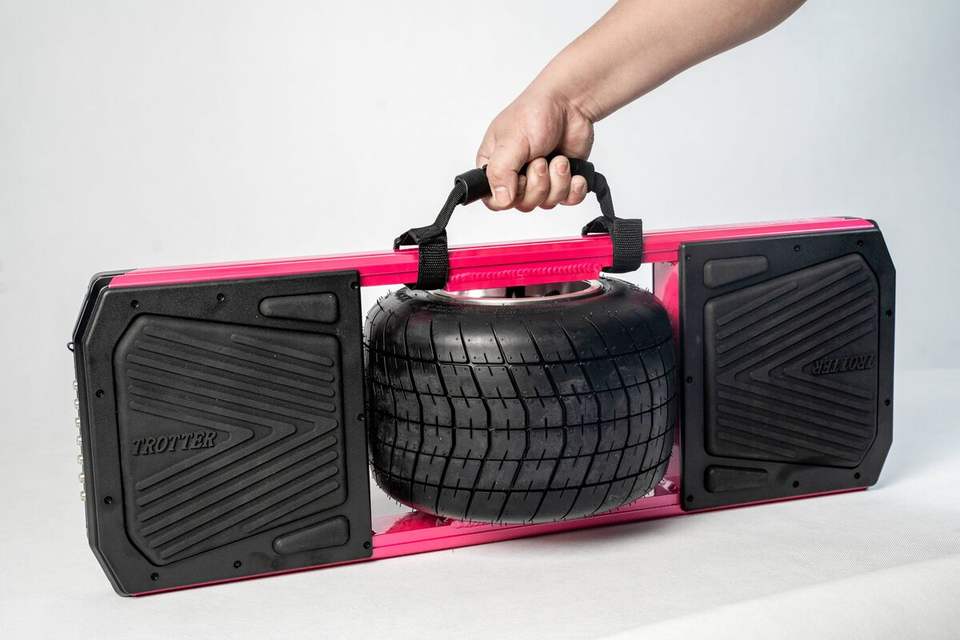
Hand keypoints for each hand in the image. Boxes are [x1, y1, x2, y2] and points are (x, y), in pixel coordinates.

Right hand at [476, 90, 594, 211]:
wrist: (570, 104)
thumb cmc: (536, 113)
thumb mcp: (511, 141)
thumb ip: (501, 172)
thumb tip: (500, 200)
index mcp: (495, 166)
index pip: (494, 201)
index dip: (510, 197)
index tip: (520, 179)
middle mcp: (516, 176)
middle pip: (524, 205)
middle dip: (538, 185)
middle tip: (541, 161)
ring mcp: (540, 179)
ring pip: (547, 203)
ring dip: (558, 182)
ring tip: (559, 159)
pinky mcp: (562, 181)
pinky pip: (568, 200)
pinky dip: (574, 189)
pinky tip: (574, 174)